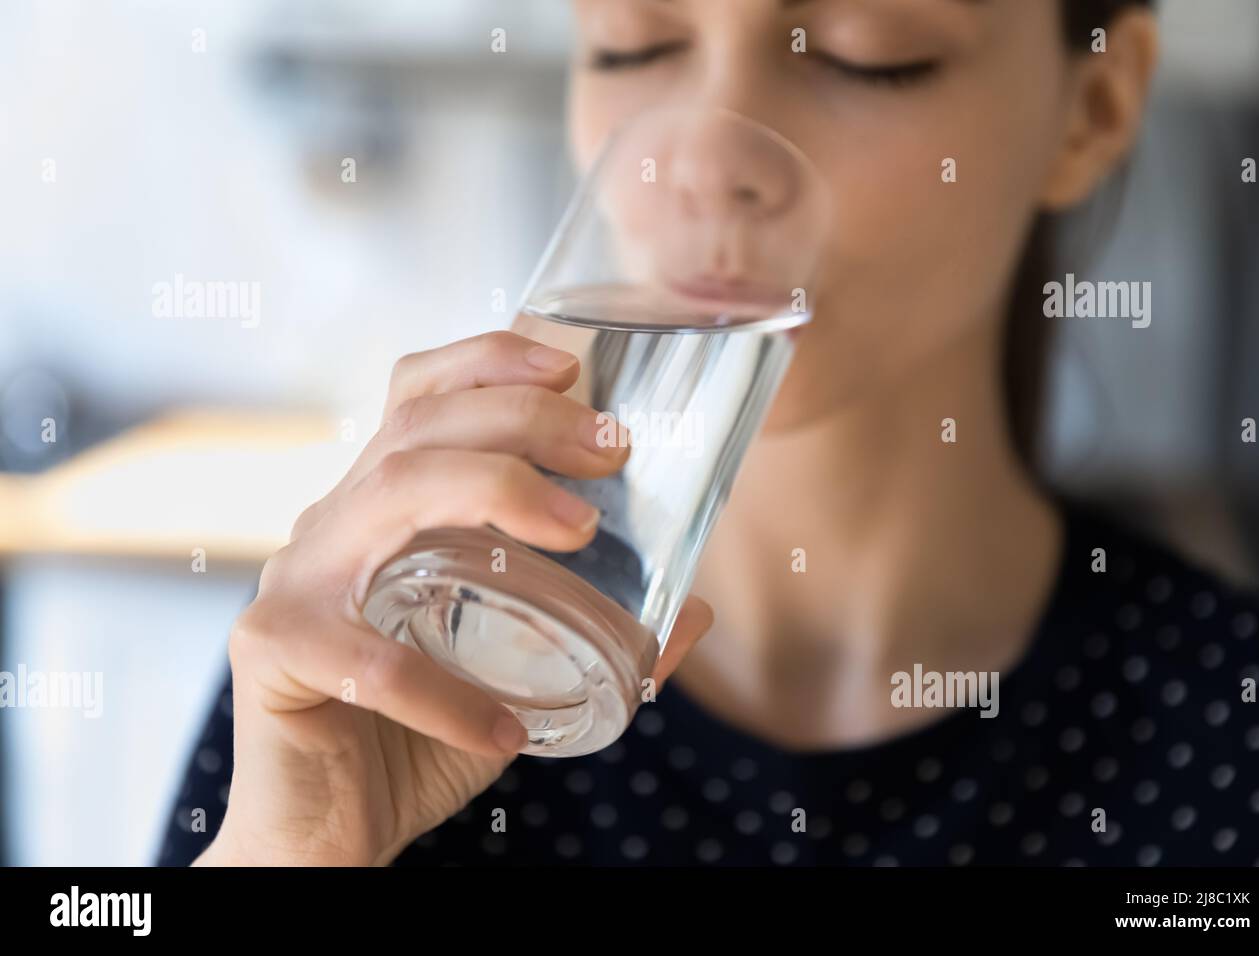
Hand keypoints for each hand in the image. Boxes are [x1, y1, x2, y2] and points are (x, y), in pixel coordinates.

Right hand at [198, 332, 712, 865]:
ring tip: (581, 533)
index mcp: (381, 508)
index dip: (488, 360)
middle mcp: (333, 526)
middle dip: (523, 417)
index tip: (575, 367)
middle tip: (611, 450)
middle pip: (419, 428)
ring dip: (497, 495)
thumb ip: (593, 636)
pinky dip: (449, 694)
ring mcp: (295, 582)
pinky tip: (506, 728)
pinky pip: (371, 660)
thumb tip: (694, 611)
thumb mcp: (517, 672)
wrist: (326, 833)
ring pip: (391, 495)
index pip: (418, 395)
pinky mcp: (274, 652)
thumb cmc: (419, 738)